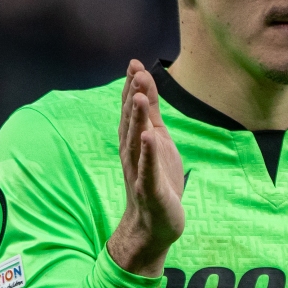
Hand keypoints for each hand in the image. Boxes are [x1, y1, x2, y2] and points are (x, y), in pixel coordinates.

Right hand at [106, 60, 185, 276]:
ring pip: (136, 143)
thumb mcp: (157, 142)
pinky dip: (147, 154)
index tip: (134, 63)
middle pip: (130, 123)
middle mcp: (132, 155)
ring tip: (137, 97)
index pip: (131, 112)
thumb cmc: (156, 180)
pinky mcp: (150, 191)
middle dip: (132, 98)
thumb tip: (143, 85)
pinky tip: (148, 137)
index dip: (132, 88)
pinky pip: (147, 170)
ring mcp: (139, 173)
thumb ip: (150, 116)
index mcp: (135, 143)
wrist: (155, 225)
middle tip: (136, 72)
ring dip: (136, 120)